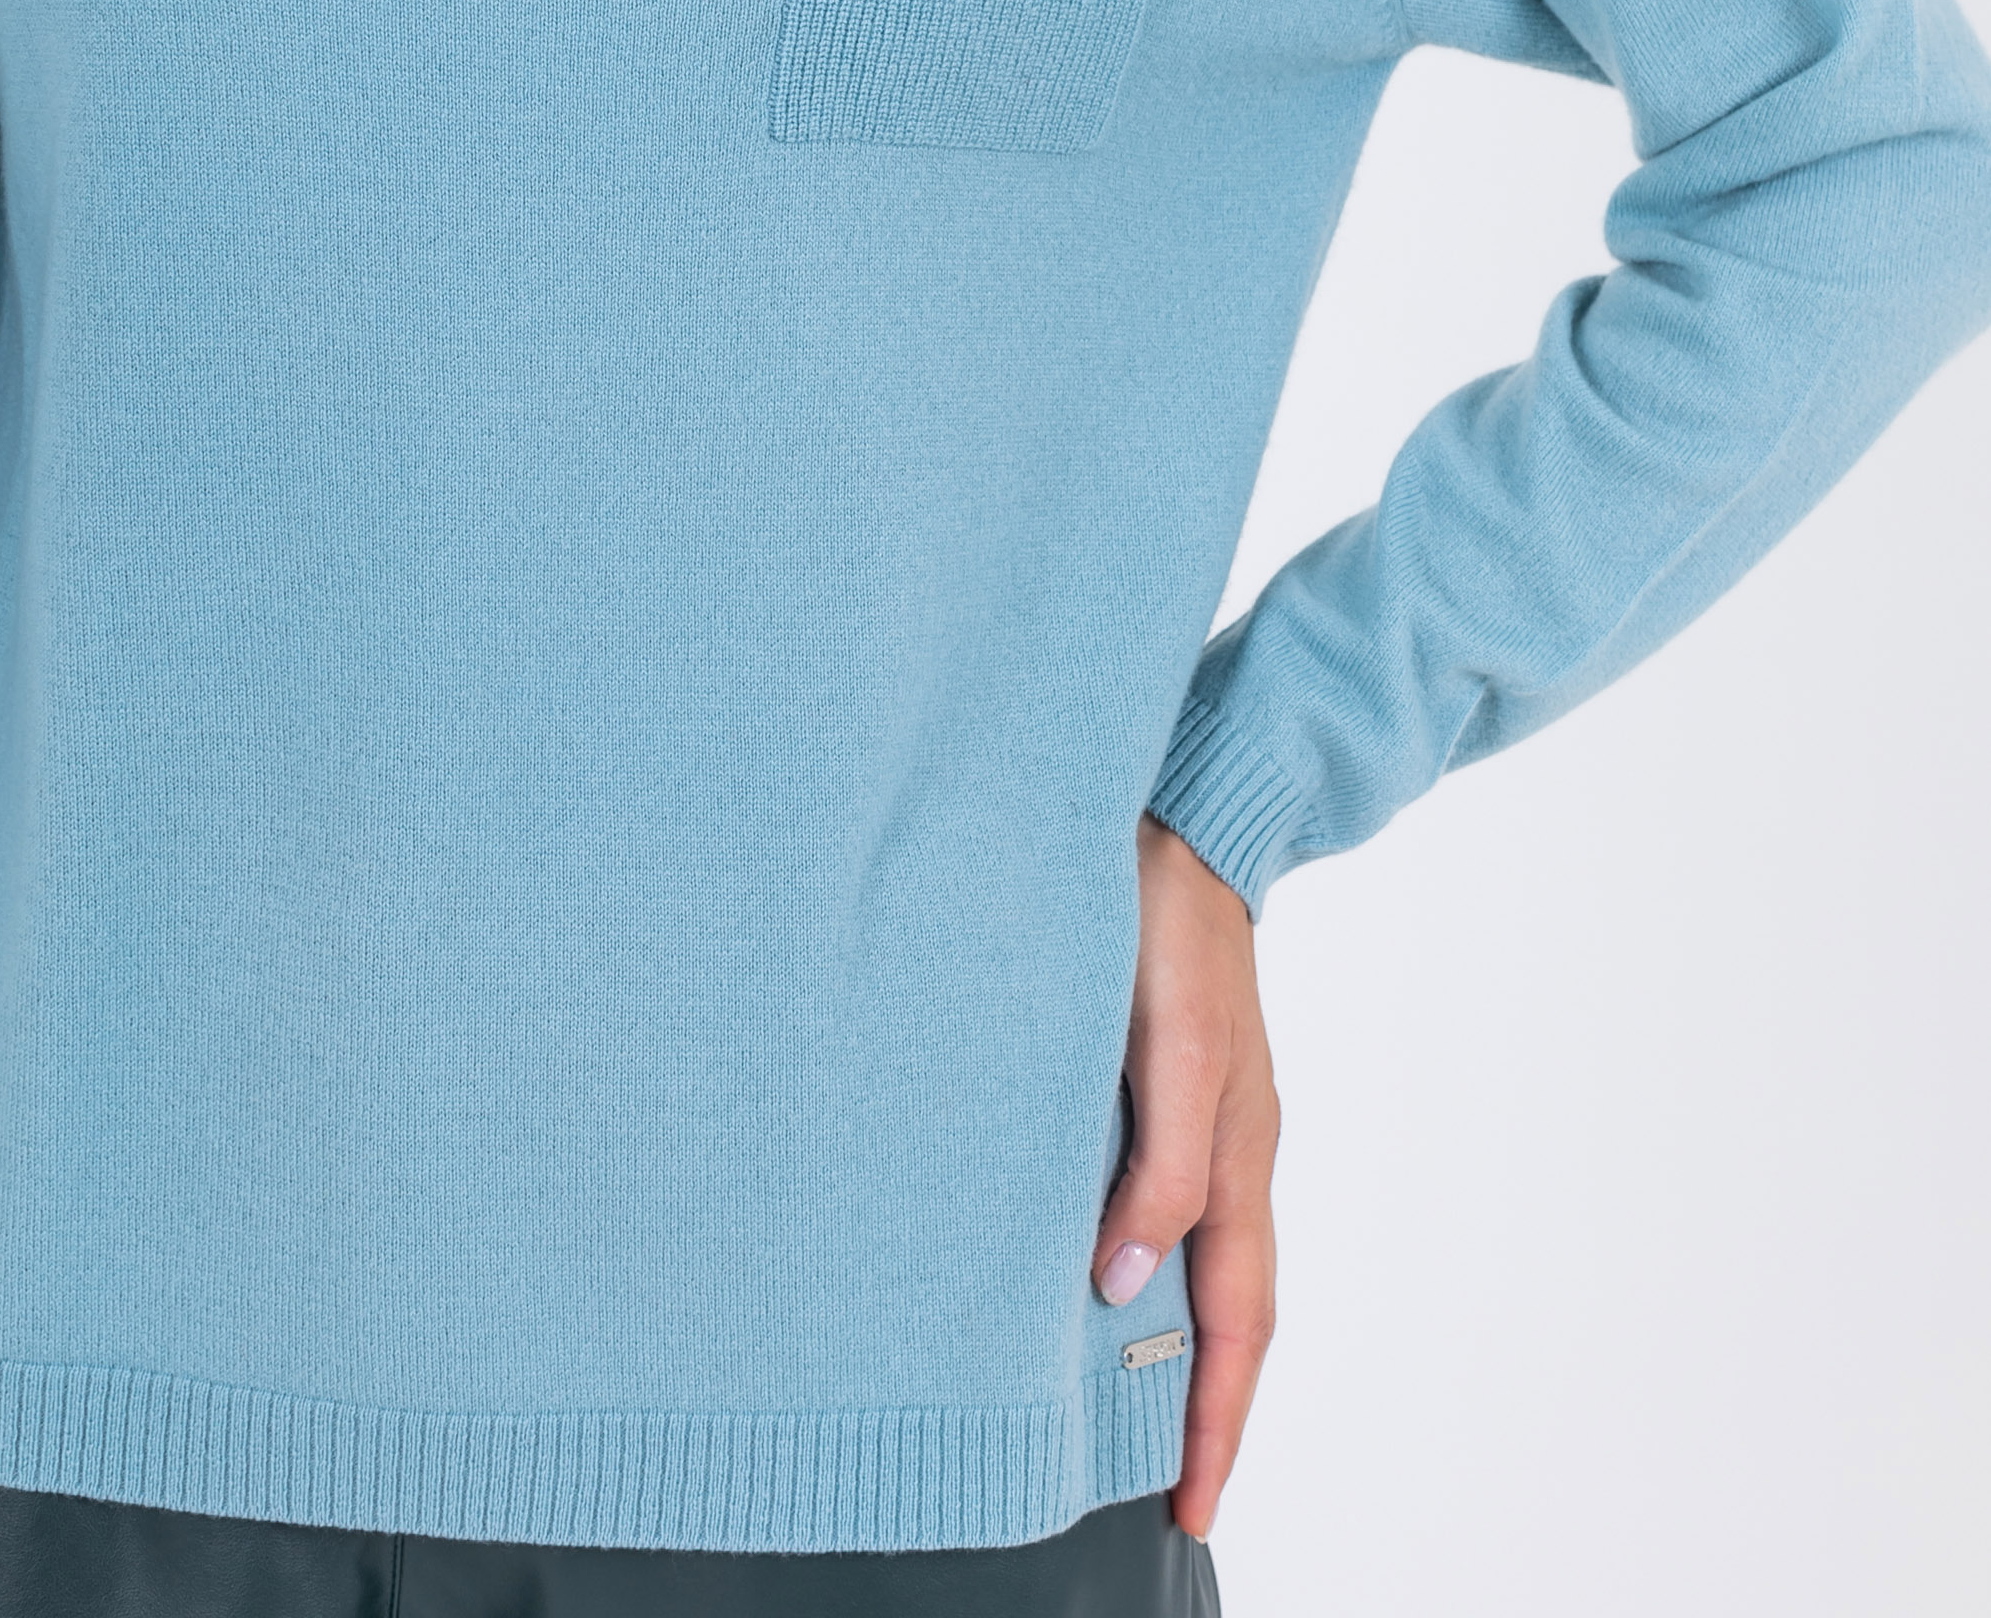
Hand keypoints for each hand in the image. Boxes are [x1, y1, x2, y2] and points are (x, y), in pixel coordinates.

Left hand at [1091, 814, 1279, 1540]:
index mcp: (1239, 1155)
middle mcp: (1227, 1150)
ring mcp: (1200, 1119)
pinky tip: (1096, 1275)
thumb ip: (1160, 1165)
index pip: (1235, 1324)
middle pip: (1226, 1308)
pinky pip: (1162, 1200)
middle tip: (1168, 1493)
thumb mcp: (1173, 1049)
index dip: (1215, 1421)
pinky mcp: (1162, 1085)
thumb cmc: (1170, 928)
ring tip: (1124, 1415)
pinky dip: (1141, 1261)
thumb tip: (1122, 1280)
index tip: (1192, 1509)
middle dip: (1202, 1407)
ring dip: (1168, 1342)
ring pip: (1193, 1259)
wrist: (1170, 826)